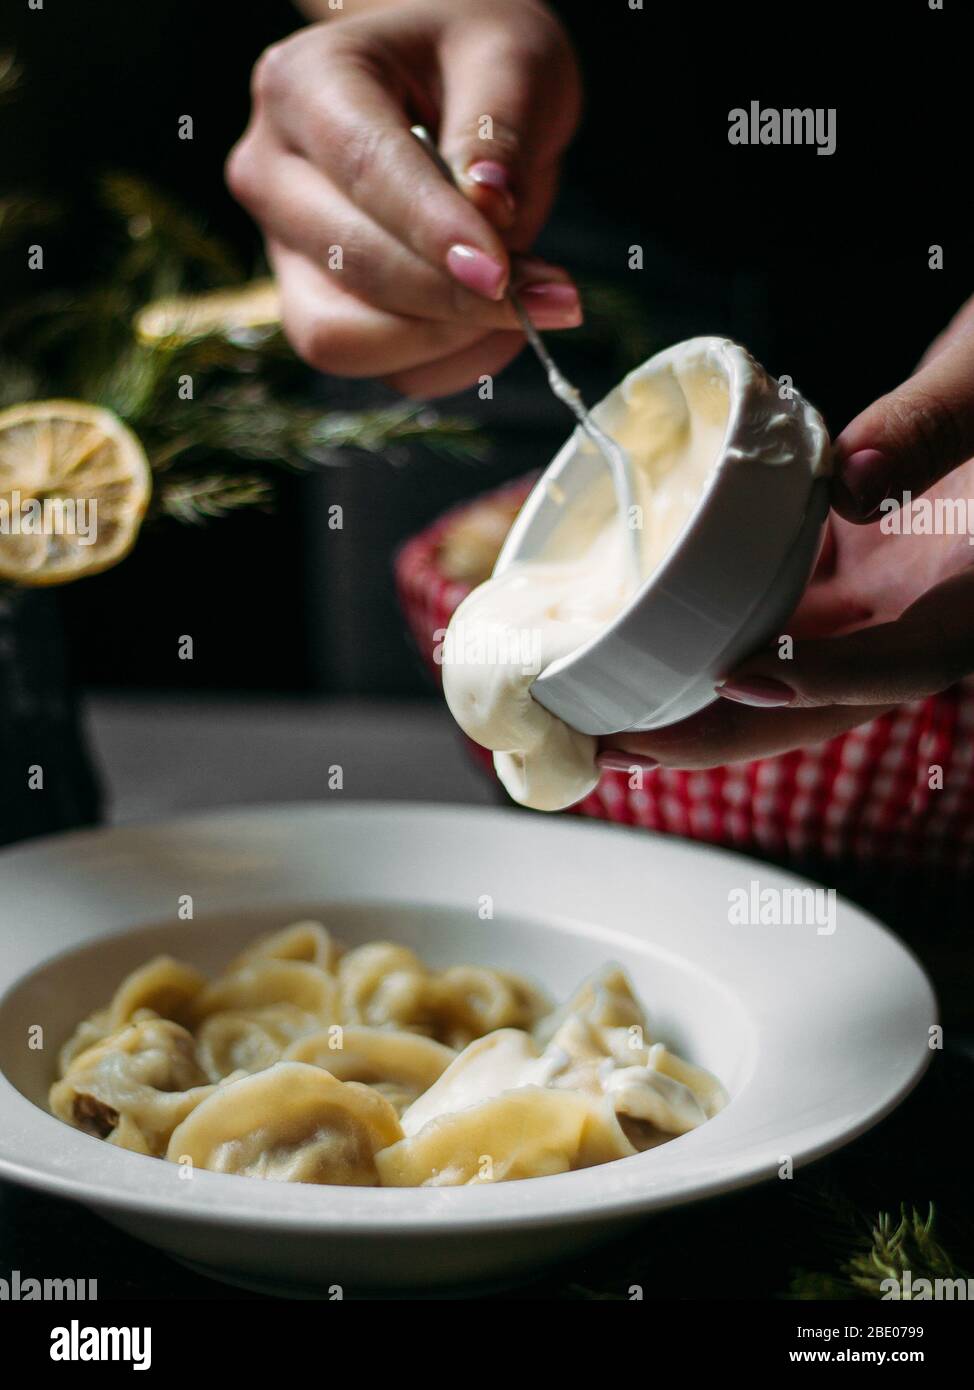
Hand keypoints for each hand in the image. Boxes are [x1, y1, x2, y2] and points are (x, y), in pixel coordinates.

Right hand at [226, 0, 581, 395]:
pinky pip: (379, 370)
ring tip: (528, 305)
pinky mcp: (317, 308)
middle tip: (554, 296)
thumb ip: (498, 130)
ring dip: (447, 342)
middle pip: (351, 265)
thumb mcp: (508, 57)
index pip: (365, 173)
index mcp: (304, 85)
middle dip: (455, 297)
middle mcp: (273, 172)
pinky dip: (448, 364)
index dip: (434, 234)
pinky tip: (497, 324)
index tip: (502, 272)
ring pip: (346, 339)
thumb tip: (489, 211)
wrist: (449, 88)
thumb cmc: (475, 61)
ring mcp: (285, 251)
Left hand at [600, 296, 973, 771]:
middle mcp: (916, 616)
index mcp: (969, 599)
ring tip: (601, 718)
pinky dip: (698, 631)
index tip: (742, 681)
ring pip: (778, 668)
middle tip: (619, 747)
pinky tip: (628, 641)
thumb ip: (935, 427)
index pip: (902, 665)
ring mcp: (870, 597)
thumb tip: (853, 481)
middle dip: (718, 734)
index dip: (823, 683)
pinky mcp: (830, 567)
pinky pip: (761, 612)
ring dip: (693, 701)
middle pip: (815, 700)